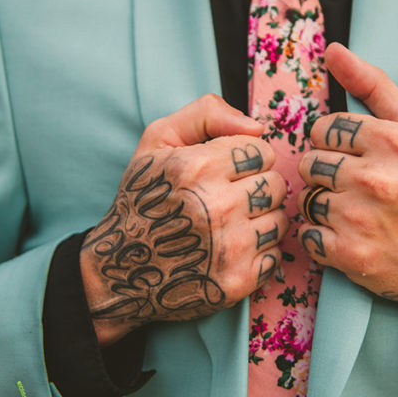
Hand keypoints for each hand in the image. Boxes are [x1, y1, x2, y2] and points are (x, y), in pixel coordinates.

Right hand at [81, 94, 287, 345]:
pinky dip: (259, 253)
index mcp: (198, 168)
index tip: (227, 172)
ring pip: (280, 220)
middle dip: (256, 188)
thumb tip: (257, 126)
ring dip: (260, 220)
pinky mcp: (237, 281)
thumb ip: (206, 114)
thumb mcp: (157, 140)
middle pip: (275, 184)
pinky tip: (232, 250)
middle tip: (230, 198)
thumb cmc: (141, 199)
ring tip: (231, 224)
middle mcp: (216, 207)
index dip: (246, 159)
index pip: (262, 151)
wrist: (117, 269)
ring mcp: (229, 248)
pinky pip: (276, 255)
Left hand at [297, 44, 397, 318]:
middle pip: (309, 162)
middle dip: (326, 173)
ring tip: (355, 212)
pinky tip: (350, 236)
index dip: (334, 144)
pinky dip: (322, 238)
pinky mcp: (352, 256)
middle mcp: (375, 177)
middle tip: (355, 186)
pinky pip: (307, 236)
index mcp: (392, 140)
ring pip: (307, 198)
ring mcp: (361, 219)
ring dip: (323, 206)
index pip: (323, 129)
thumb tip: (332, 50)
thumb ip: (374, 85)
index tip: (355, 157)